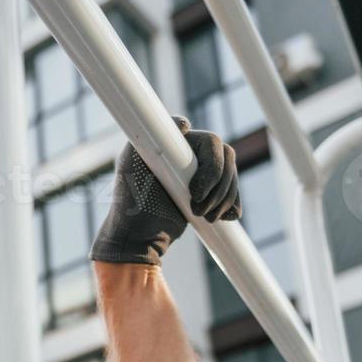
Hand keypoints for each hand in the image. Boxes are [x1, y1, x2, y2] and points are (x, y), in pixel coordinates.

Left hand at [88, 116, 241, 266]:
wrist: (138, 236)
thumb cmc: (129, 201)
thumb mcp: (130, 164)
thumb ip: (148, 136)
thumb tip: (185, 124)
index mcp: (177, 144)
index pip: (211, 142)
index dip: (211, 166)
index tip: (194, 191)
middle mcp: (191, 155)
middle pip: (227, 158)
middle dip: (218, 187)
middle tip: (198, 208)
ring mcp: (202, 175)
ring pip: (231, 177)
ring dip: (223, 199)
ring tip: (205, 217)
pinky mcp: (208, 195)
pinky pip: (232, 193)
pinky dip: (232, 206)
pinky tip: (223, 217)